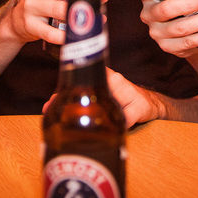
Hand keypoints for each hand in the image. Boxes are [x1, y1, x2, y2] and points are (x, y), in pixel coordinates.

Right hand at [40, 68, 161, 128]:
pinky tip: (60, 112)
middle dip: (62, 93)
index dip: (72, 80)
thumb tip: (118, 124)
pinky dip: (70, 103)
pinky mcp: (99, 97)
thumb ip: (129, 116)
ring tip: (50, 110)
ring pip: (78, 90)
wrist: (149, 105)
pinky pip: (82, 97)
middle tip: (48, 106)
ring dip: (63, 99)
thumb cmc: (144, 104)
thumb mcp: (139, 110)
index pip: (89, 73)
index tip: (59, 92)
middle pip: (79, 82)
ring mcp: (100, 88)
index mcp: (112, 79)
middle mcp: (104, 81)